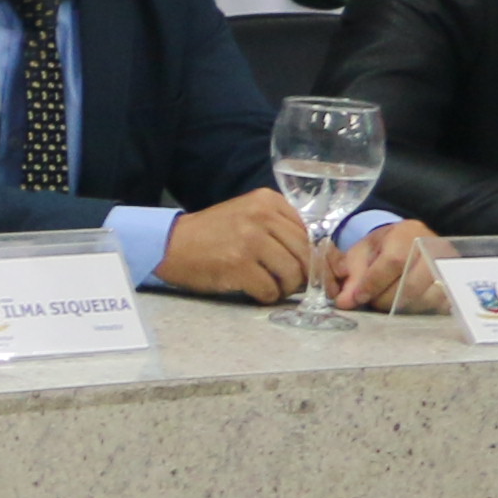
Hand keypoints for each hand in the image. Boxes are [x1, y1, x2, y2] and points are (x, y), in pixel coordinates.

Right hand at [156, 189, 317, 304]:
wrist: (171, 244)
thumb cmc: (214, 234)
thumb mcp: (250, 216)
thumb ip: (283, 228)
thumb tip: (327, 258)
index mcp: (268, 201)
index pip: (312, 232)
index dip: (318, 256)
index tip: (315, 270)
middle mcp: (261, 216)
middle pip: (305, 254)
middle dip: (304, 275)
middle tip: (291, 283)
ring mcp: (250, 240)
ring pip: (293, 274)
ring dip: (286, 288)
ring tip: (271, 286)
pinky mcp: (238, 265)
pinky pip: (270, 290)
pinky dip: (266, 296)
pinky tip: (255, 290)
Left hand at [329, 218, 444, 315]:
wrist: (412, 241)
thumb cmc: (385, 246)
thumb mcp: (363, 250)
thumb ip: (352, 272)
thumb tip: (346, 301)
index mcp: (408, 234)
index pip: (394, 262)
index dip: (373, 283)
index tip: (357, 297)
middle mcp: (433, 250)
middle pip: (410, 285)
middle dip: (383, 299)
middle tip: (370, 302)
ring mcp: (448, 269)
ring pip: (424, 300)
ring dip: (399, 308)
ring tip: (386, 303)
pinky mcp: (454, 286)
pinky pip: (436, 307)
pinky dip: (417, 311)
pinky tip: (404, 307)